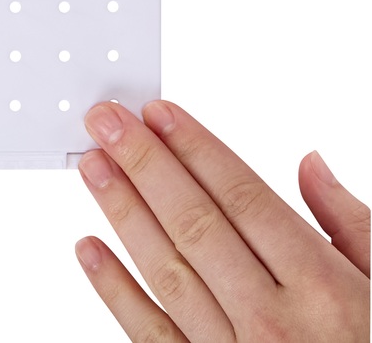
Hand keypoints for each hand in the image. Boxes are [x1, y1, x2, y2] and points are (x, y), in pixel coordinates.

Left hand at [75, 100, 369, 340]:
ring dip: (122, 211)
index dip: (195, 147)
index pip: (242, 196)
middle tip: (106, 122)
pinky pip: (150, 334)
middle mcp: (275, 321)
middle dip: (144, 163)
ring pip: (166, 269)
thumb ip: (351, 225)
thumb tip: (310, 165)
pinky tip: (89, 248)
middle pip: (195, 222)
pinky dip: (114, 291)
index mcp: (325, 289)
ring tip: (94, 166)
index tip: (158, 114)